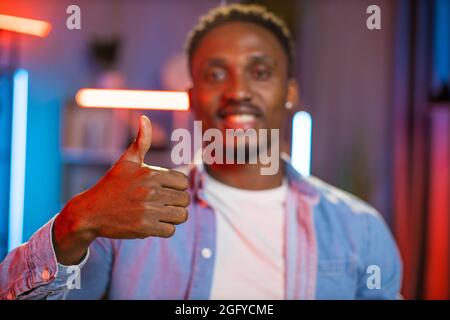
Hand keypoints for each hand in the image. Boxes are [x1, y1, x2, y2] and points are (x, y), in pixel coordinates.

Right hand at [54, 116, 189, 263]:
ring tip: (160, 214)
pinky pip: (170, 231)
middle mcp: (151, 190)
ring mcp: (148, 210)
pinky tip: (152, 224)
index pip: (183, 182)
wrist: (90, 212)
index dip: (176, 187)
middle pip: (185, 199)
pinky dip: (164, 229)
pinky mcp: (144, 228)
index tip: (164, 189)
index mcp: (150, 173)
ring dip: (173, 217)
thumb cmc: (112, 185)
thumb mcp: (126, 162)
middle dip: (176, 203)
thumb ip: (141, 141)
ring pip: (181, 216)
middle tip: (162, 204)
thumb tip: (144, 118)